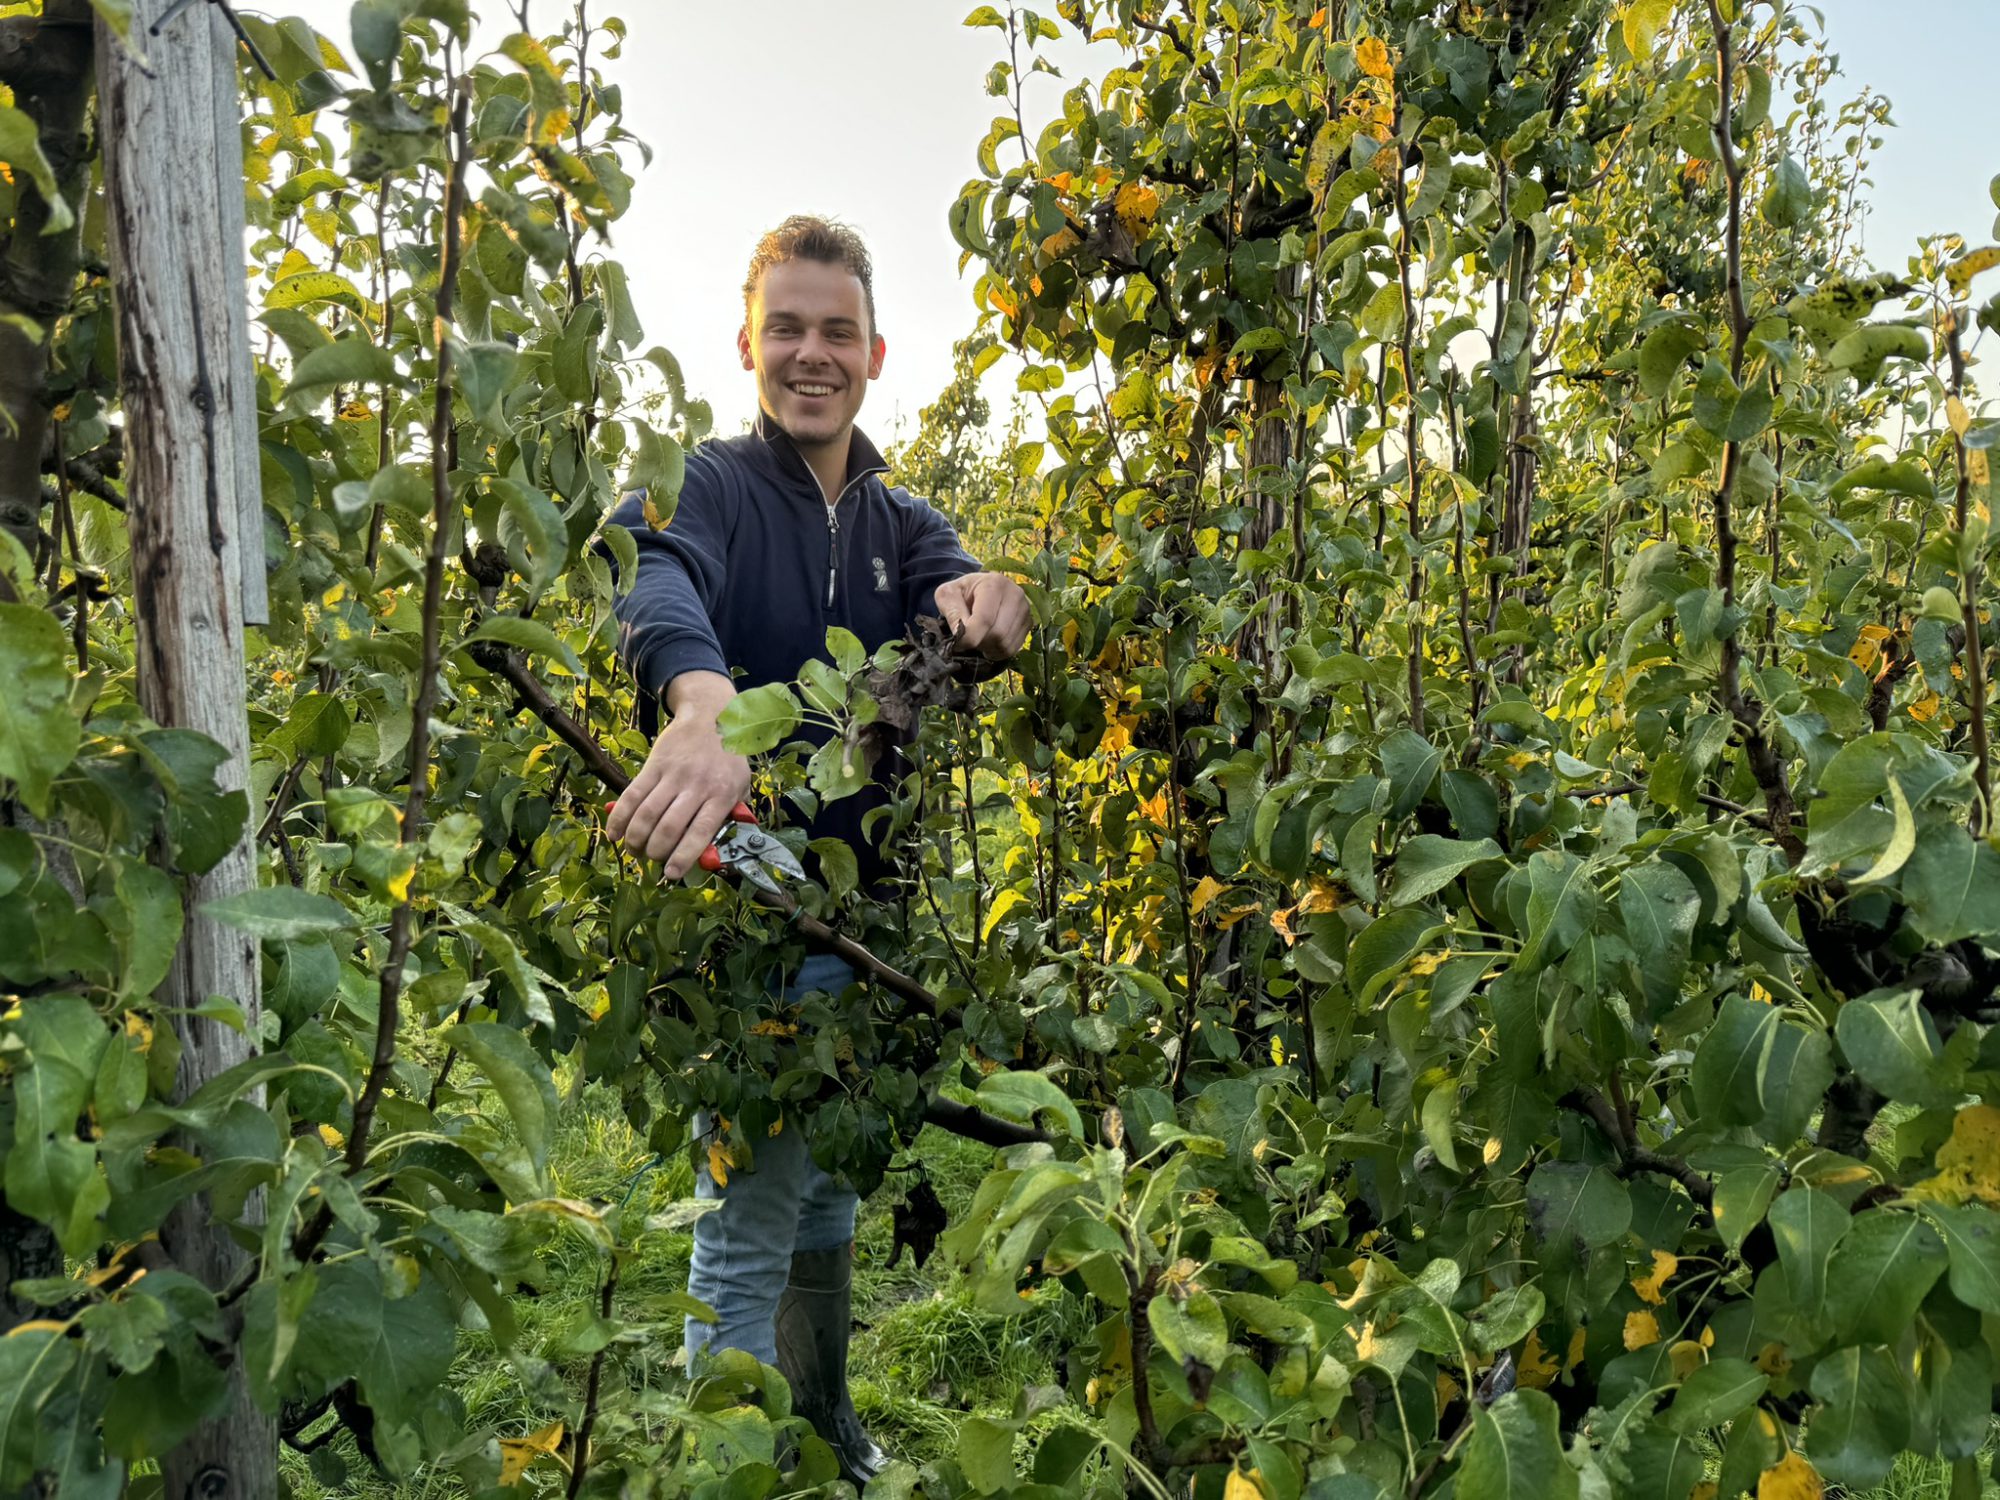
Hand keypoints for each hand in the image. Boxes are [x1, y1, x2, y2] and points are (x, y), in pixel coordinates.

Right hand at [605, 671, 751, 876]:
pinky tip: (615, 834)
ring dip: (636, 839)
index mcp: (721, 795)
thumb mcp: (741, 785)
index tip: (671, 873)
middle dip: (655, 851)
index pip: (700, 832)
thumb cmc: (728, 758)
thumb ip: (730, 815)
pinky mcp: (654, 766)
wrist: (711, 716)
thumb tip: (716, 850)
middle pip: (669, 827)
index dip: (684, 856)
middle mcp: (696, 786)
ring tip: (634, 850)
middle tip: (650, 860)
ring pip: (647, 814)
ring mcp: (673, 775)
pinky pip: (632, 795)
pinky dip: (619, 817)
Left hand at [934, 571, 1030, 660]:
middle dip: (978, 642)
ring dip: (987, 648)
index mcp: (994, 584)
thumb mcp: (947, 595)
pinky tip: (989, 642)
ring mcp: (1025, 610)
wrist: (980, 590)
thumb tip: (960, 634)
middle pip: (997, 634)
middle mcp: (1015, 595)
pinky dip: (997, 651)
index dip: (969, 637)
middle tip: (968, 638)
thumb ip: (951, 612)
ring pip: (1005, 644)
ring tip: (978, 637)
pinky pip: (1012, 649)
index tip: (957, 643)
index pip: (985, 619)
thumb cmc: (962, 593)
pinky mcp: (1029, 623)